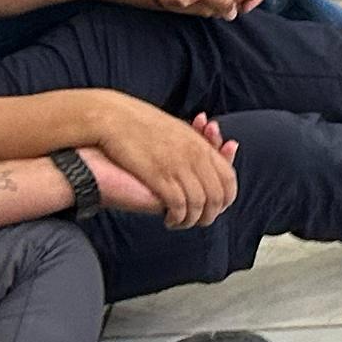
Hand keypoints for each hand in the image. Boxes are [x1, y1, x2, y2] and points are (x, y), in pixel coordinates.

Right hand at [88, 107, 239, 228]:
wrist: (112, 118)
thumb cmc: (139, 124)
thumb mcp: (174, 130)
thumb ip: (191, 146)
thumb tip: (200, 163)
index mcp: (199, 144)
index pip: (228, 177)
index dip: (226, 197)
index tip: (217, 207)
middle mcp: (194, 156)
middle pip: (218, 194)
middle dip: (211, 214)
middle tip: (200, 221)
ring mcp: (178, 166)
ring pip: (200, 204)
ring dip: (193, 220)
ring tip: (182, 223)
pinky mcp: (160, 177)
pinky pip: (179, 206)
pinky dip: (178, 219)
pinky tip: (170, 220)